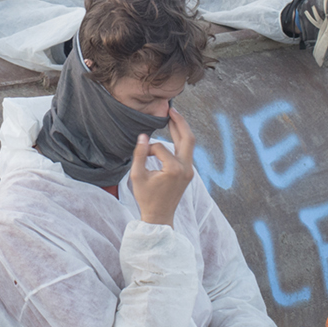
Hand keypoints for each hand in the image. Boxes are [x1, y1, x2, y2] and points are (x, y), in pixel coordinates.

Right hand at [130, 108, 195, 226]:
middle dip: (180, 122)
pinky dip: (181, 140)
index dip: (148, 149)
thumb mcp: (137, 176)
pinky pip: (187, 152)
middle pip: (188, 138)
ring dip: (181, 130)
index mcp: (174, 169)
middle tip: (171, 109)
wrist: (159, 216)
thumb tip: (143, 135)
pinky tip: (174, 133)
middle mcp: (186, 168)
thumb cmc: (146, 198)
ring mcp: (189, 171)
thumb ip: (139, 154)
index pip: (160, 147)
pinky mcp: (188, 173)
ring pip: (190, 144)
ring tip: (172, 117)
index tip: (141, 155)